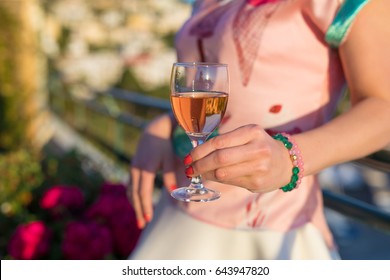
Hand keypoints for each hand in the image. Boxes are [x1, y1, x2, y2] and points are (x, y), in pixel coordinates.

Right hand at [128, 114, 176, 228]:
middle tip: (142, 225)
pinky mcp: (133, 168)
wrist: (153, 131)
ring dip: (135, 205)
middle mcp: (136, 170)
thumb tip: (173, 191)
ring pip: (131, 191)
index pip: (144, 192)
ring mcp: (133, 169)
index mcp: (146, 169)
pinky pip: (131, 186)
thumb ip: (170, 175)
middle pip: (135, 195)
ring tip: (140, 218)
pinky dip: (133, 196)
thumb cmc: (164, 144)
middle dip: (139, 210)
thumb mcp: (169, 158)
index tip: (148, 219)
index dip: (146, 206)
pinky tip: (137, 203)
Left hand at [186, 125, 291, 192]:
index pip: (218, 142)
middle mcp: (257, 149)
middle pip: (219, 159)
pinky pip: (229, 182)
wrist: (287, 162)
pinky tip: (212, 176)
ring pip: (222, 173)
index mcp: (252, 132)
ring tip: (198, 172)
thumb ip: (226, 141)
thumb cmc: (260, 145)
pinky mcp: (257, 183)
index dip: (199, 151)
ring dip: (206, 174)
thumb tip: (197, 153)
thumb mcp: (248, 135)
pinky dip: (217, 179)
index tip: (188, 157)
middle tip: (189, 168)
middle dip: (200, 164)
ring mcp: (259, 168)